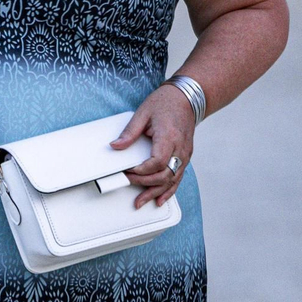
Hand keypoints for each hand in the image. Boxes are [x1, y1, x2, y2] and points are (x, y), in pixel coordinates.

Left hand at [111, 86, 195, 207]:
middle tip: (127, 183)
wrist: (186, 99)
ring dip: (156, 193)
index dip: (142, 170)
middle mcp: (180, 149)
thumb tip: (115, 146)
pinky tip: (160, 199)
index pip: (157, 162)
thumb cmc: (165, 103)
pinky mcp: (185, 156)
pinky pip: (178, 177)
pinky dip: (169, 190)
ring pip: (173, 180)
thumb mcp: (142, 113)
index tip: (128, 171)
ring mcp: (185, 154)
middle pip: (165, 174)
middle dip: (145, 183)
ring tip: (141, 202)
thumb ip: (129, 133)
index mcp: (169, 138)